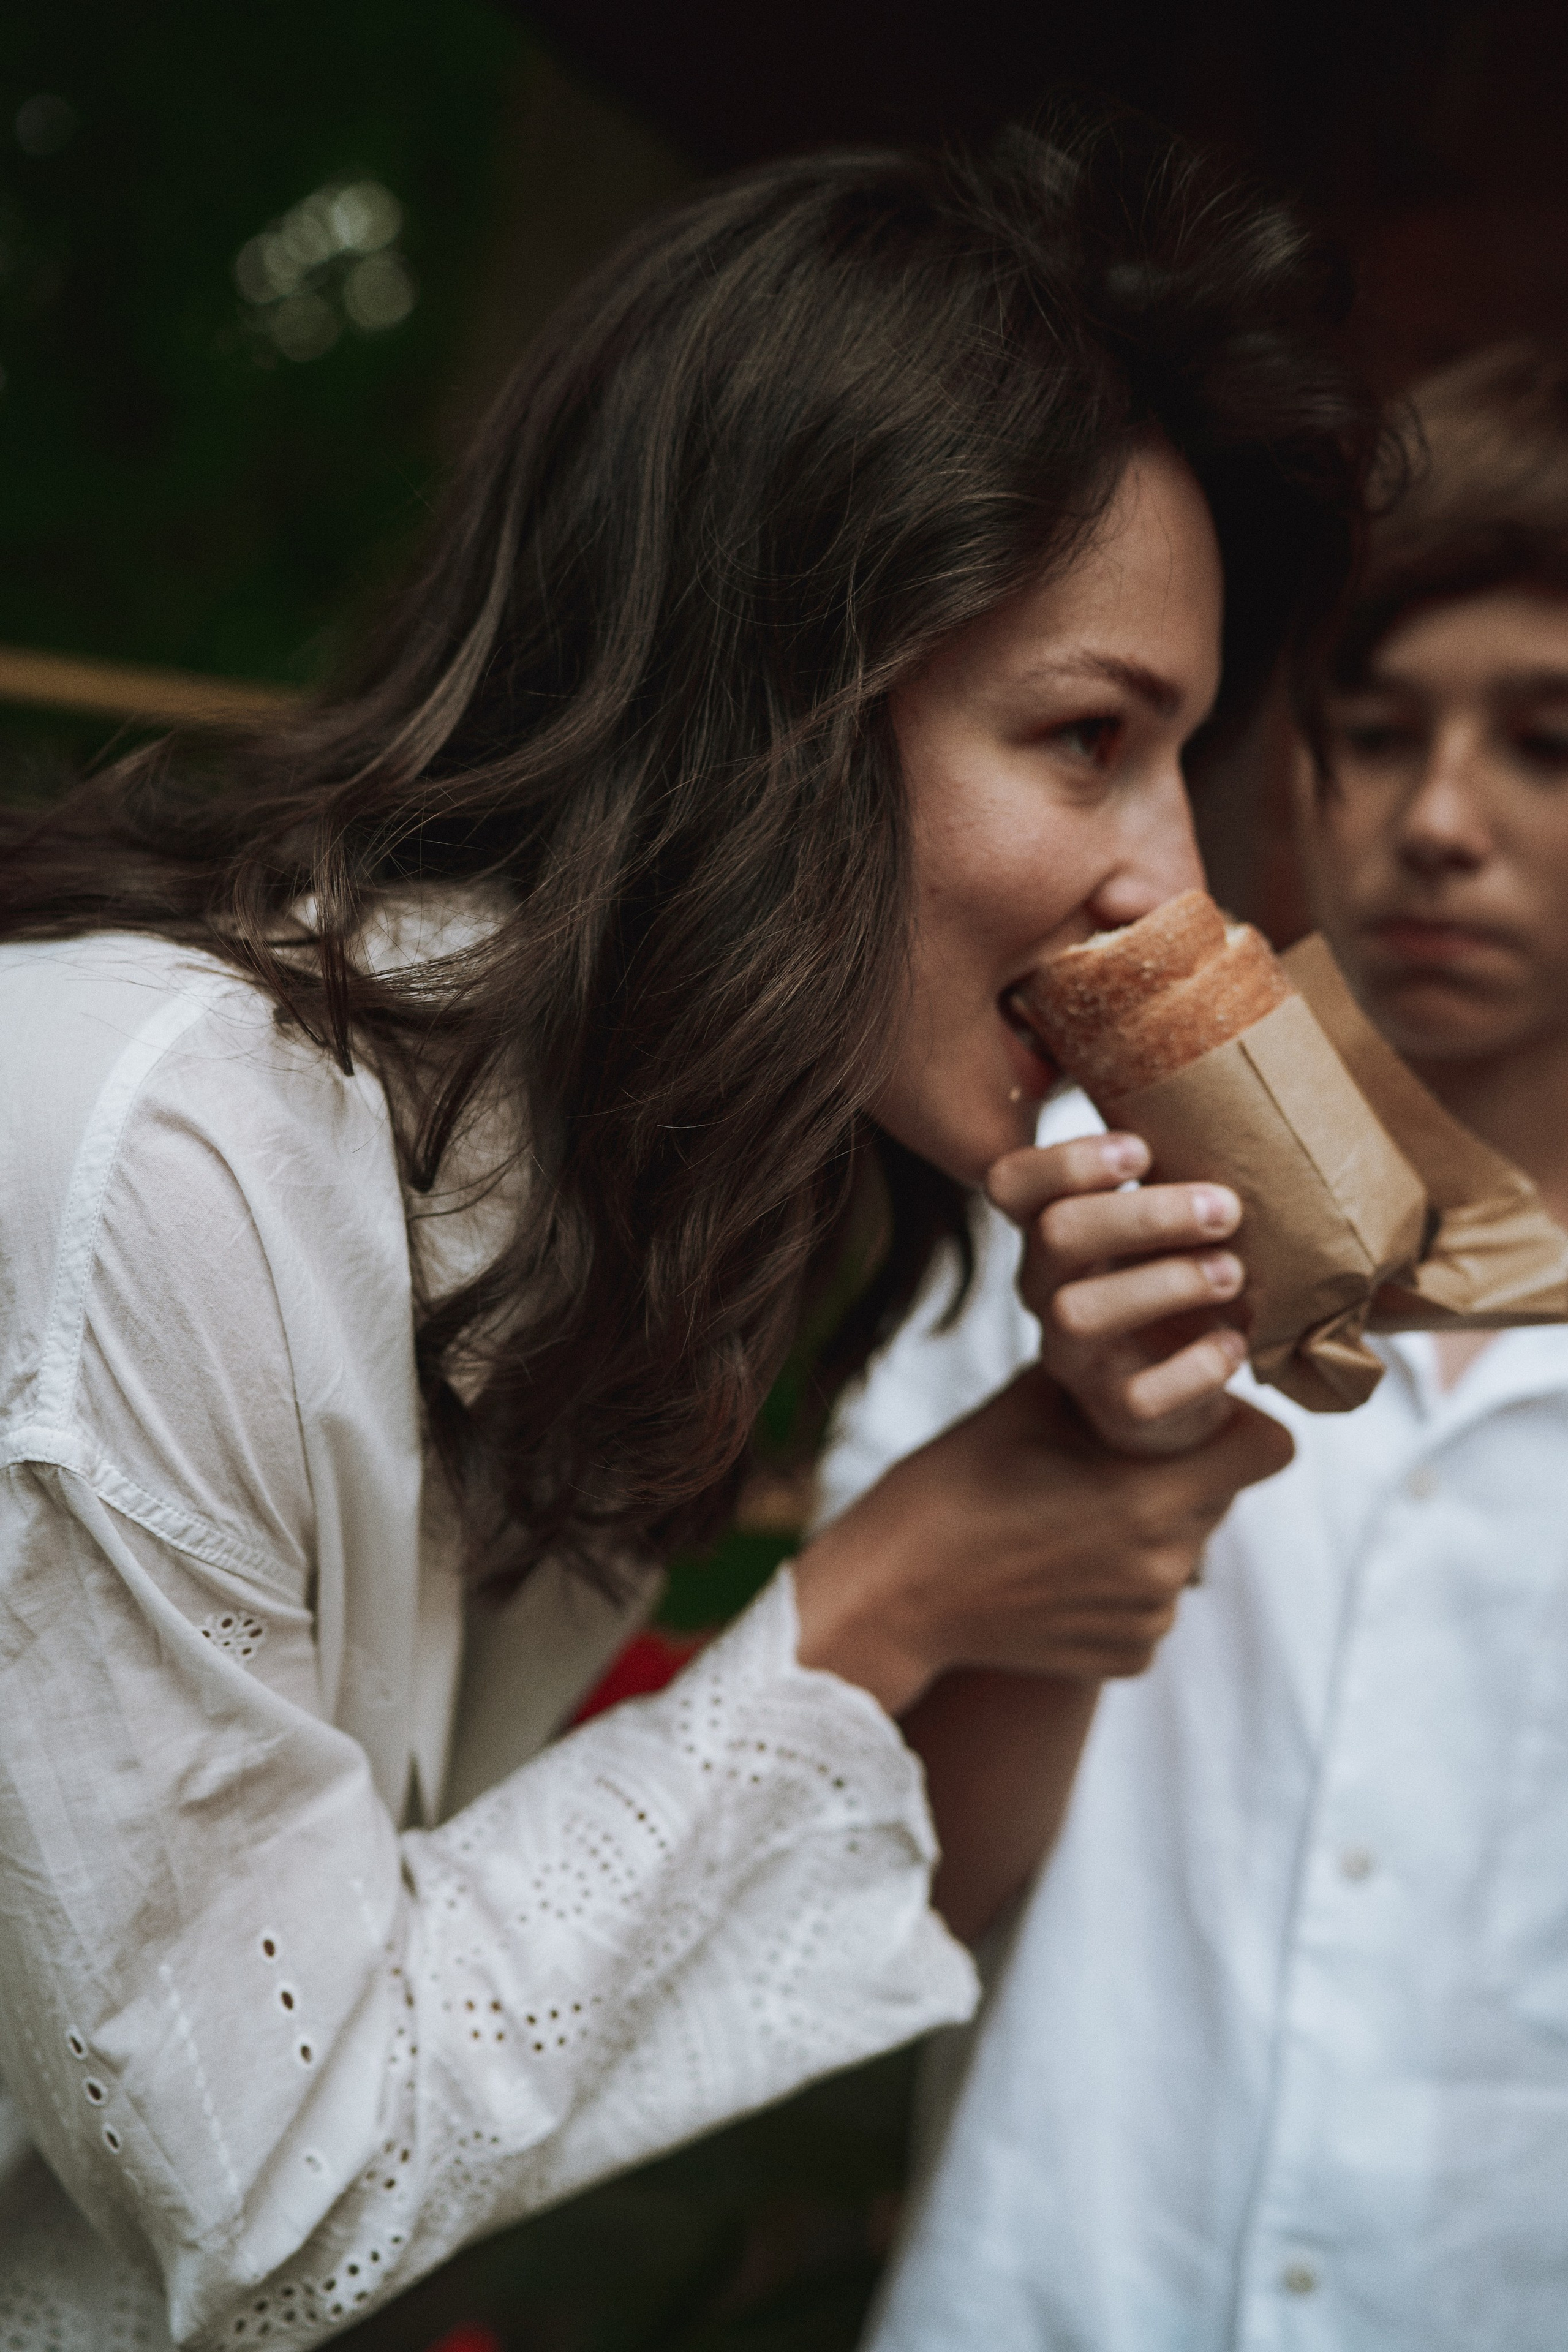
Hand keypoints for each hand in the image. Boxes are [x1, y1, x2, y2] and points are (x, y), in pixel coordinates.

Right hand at [793, 1367, 1292, 1713]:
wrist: (894, 1592)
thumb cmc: (956, 1481)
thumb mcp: (1033, 1403)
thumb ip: (1113, 1375)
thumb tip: (1164, 1328)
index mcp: (1150, 1498)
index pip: (1271, 1449)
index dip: (1240, 1423)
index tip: (1197, 1411)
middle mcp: (1165, 1568)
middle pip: (1221, 1495)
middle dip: (1183, 1469)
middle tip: (1111, 1456)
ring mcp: (1149, 1621)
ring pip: (1186, 1548)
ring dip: (1150, 1527)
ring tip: (1072, 1513)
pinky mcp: (1129, 1659)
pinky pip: (1152, 1603)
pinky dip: (1120, 1582)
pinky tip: (1059, 1565)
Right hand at [989, 1132, 1250, 1455]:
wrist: (1173, 1392)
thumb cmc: (1171, 1276)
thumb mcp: (1157, 1226)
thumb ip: (1167, 1178)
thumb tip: (1240, 1109)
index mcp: (1050, 1231)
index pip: (1012, 1183)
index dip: (1066, 1161)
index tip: (1142, 1151)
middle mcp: (1046, 1289)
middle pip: (1056, 1235)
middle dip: (1145, 1215)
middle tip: (1226, 1208)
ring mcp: (1074, 1354)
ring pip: (1080, 1313)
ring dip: (1167, 1283)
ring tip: (1233, 1272)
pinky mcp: (1115, 1410)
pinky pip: (1140, 1395)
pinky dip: (1196, 1366)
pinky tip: (1236, 1344)